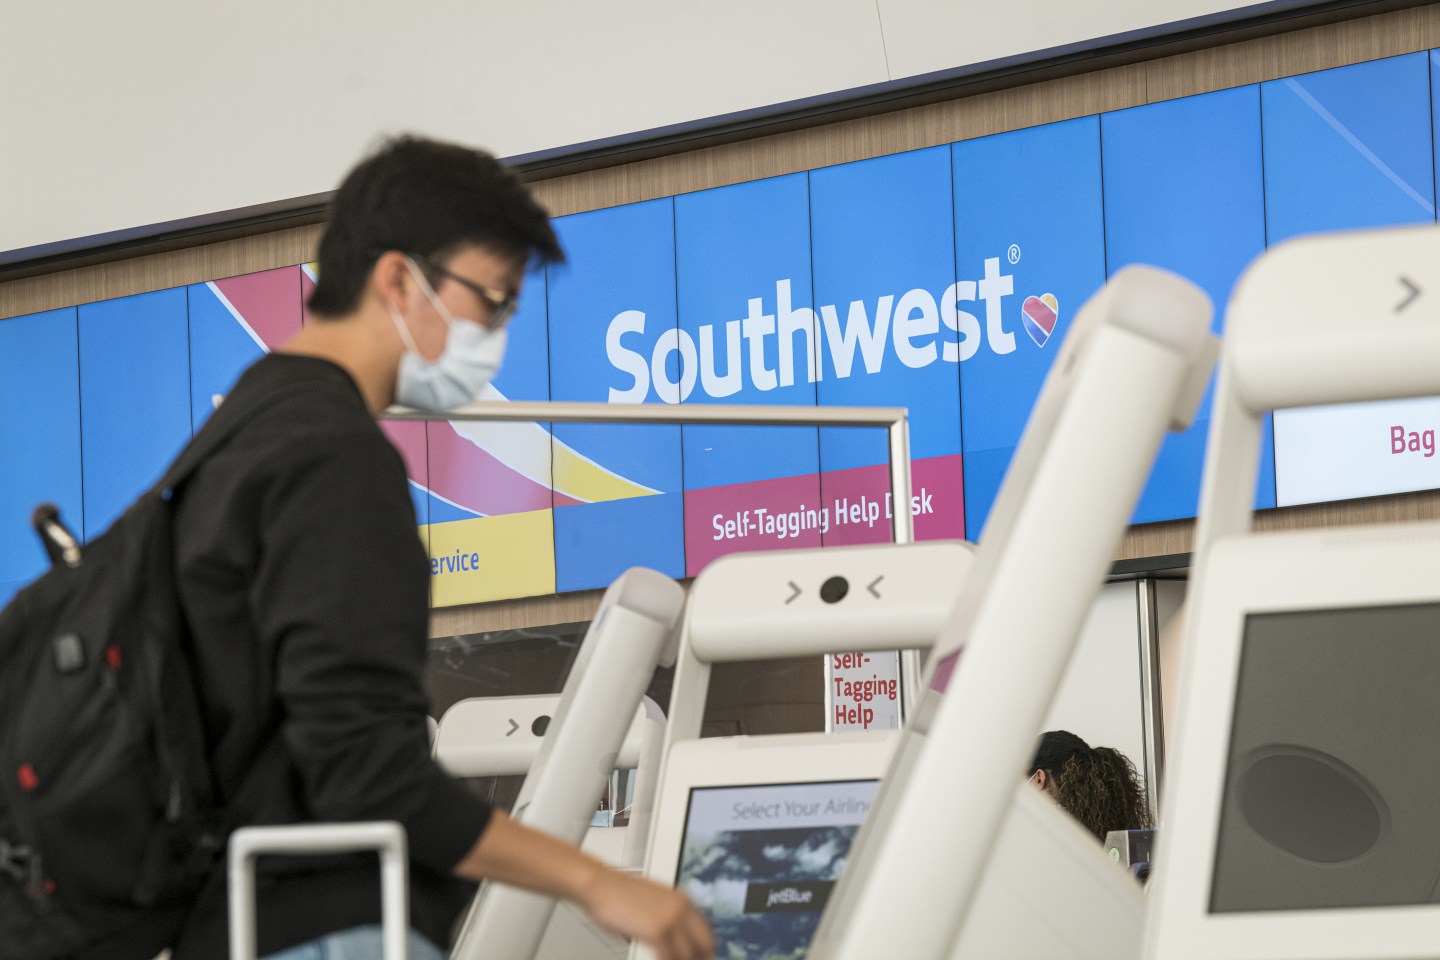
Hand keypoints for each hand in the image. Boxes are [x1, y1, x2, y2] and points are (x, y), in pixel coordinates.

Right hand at [577, 867, 713, 959]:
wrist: (601, 886)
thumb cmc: (619, 895)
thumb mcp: (654, 902)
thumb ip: (669, 917)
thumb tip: (678, 941)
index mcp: (683, 901)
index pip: (707, 935)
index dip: (704, 952)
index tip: (698, 959)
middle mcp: (681, 909)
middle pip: (704, 947)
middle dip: (695, 959)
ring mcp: (670, 920)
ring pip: (686, 956)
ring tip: (665, 959)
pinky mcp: (656, 932)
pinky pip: (668, 959)